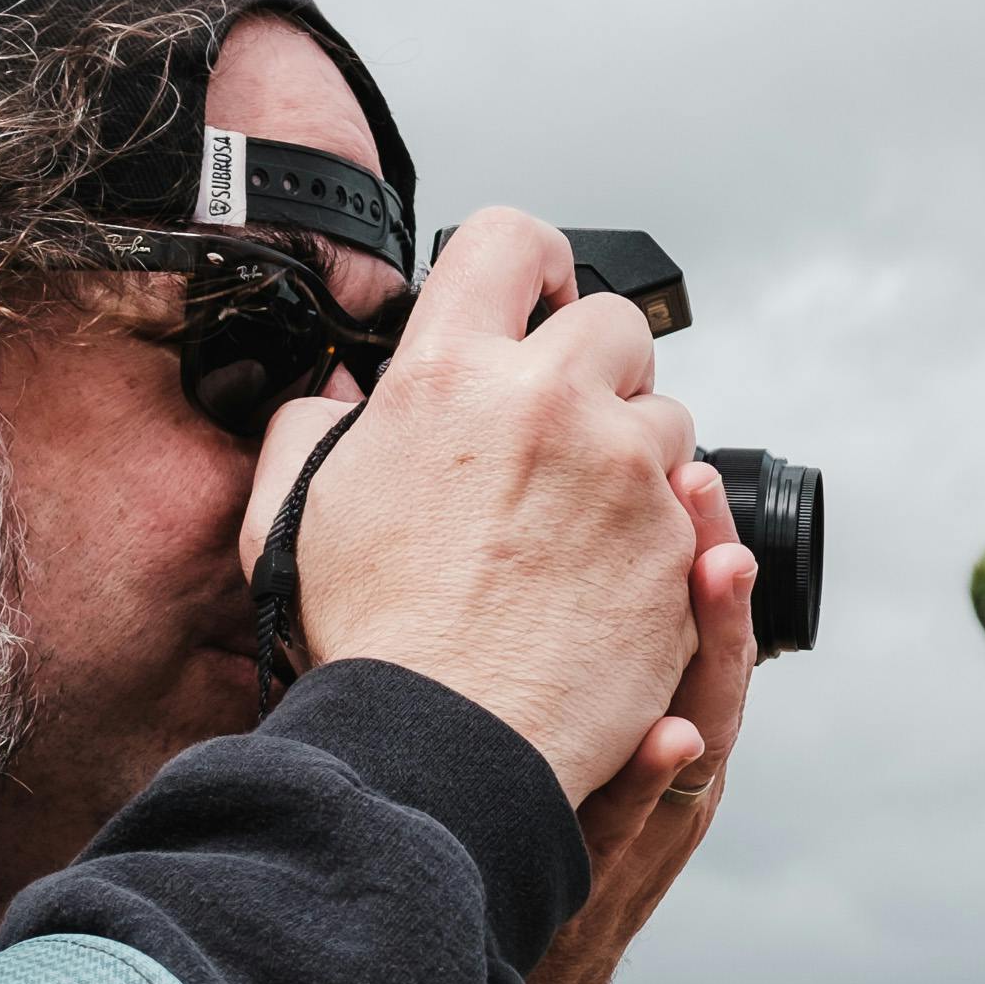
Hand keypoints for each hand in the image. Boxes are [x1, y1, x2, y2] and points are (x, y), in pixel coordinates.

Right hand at [245, 209, 702, 806]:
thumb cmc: (370, 637)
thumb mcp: (294, 510)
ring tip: (578, 525)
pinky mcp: (676, 545)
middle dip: (596, 371)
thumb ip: (316, 423)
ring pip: (667, 420)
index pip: (510, 240)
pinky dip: (657, 537)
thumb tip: (344, 388)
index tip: (538, 296)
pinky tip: (601, 584)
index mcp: (447, 375)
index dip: (530, 262)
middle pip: (614, 325)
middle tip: (562, 433)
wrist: (443, 743)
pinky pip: (690, 512)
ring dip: (634, 457)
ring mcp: (625, 473)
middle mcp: (547, 403)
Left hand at [521, 468, 756, 983]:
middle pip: (702, 649)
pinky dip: (651, 778)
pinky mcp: (606, 874)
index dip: (684, 536)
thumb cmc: (490, 819)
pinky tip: (669, 736)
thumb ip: (515, 642)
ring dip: (712, 646)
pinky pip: (635, 819)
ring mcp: (644, 813)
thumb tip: (478, 528)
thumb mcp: (515, 722)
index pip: (669, 610)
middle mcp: (660, 756)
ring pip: (695, 724)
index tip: (683, 461)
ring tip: (720, 569)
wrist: (470, 946)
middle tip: (704, 484)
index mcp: (635, 709)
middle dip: (710, 562)